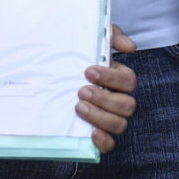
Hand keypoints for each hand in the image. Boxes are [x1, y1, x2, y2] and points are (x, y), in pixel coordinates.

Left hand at [77, 24, 140, 152]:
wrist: (48, 73)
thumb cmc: (76, 56)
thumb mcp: (91, 38)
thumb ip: (111, 34)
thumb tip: (130, 47)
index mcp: (118, 79)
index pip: (128, 81)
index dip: (111, 78)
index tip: (88, 71)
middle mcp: (117, 100)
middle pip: (127, 105)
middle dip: (104, 98)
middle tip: (81, 91)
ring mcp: (108, 118)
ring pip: (120, 124)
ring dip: (101, 116)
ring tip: (78, 107)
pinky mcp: (97, 134)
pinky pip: (110, 144)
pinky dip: (104, 141)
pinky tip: (92, 133)